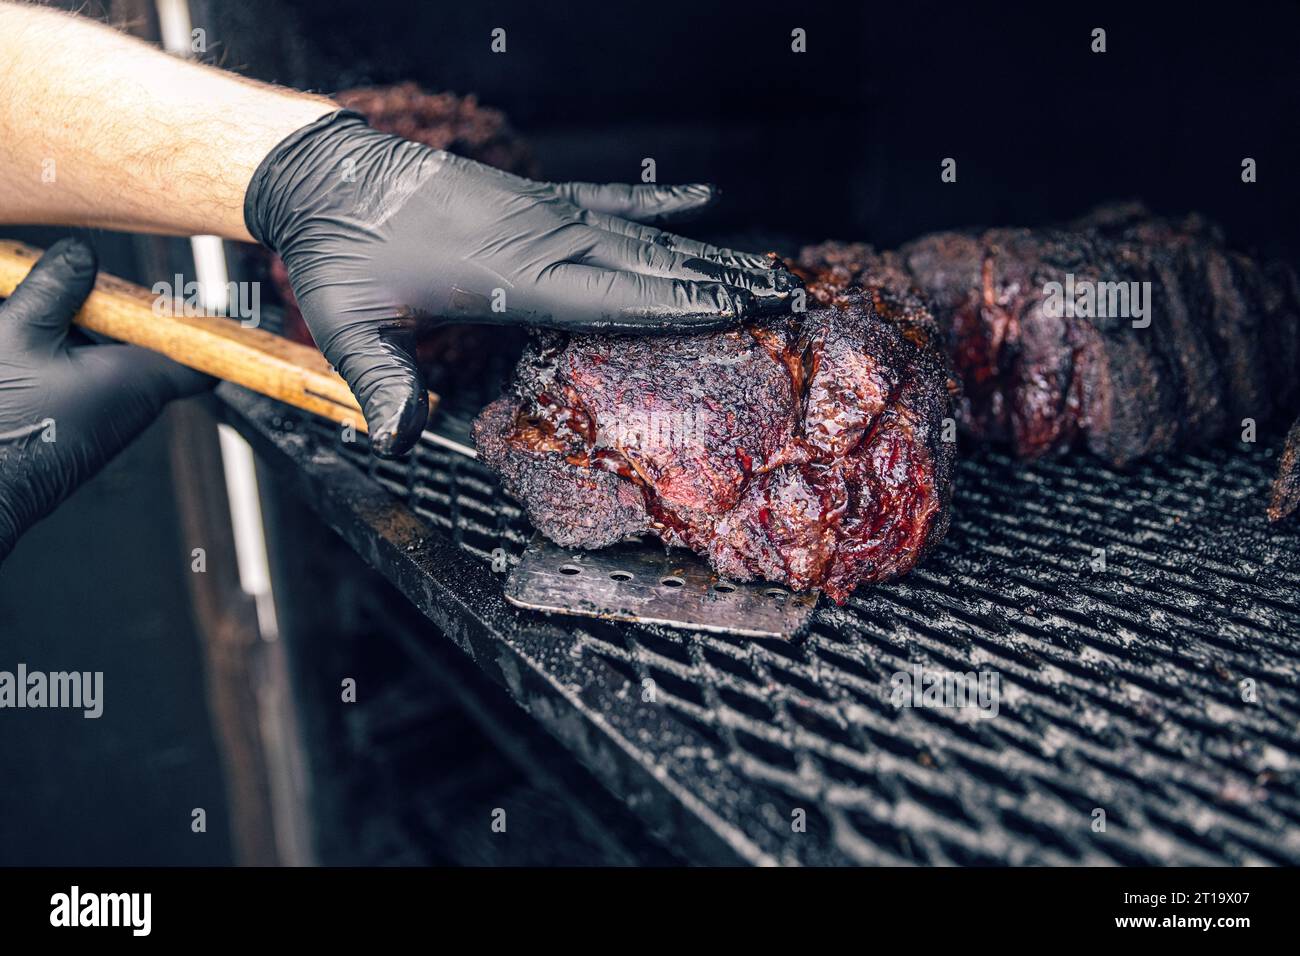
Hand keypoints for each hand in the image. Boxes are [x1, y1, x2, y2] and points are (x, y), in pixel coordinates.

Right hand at [0, 239, 209, 561]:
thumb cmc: (5, 426)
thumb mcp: (21, 333)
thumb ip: (54, 288)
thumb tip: (82, 254)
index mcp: (138, 379)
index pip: (200, 353)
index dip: (204, 324)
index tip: (204, 298)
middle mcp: (131, 402)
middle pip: (144, 343)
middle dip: (112, 311)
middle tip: (73, 284)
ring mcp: (106, 418)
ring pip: (106, 361)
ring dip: (77, 333)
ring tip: (30, 315)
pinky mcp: (79, 428)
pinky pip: (80, 381)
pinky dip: (58, 359)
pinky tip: (24, 351)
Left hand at [244, 110, 799, 456]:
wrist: (326, 171)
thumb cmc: (340, 252)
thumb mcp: (350, 325)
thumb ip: (381, 384)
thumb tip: (396, 440)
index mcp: (512, 274)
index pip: (616, 296)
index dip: (683, 304)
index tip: (742, 309)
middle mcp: (543, 237)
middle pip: (651, 265)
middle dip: (721, 283)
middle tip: (784, 296)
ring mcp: (544, 212)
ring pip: (642, 235)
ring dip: (706, 253)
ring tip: (761, 265)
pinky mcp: (536, 199)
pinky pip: (613, 200)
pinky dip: (659, 204)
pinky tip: (700, 198)